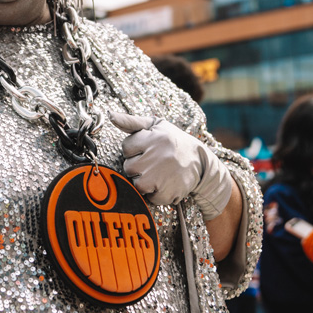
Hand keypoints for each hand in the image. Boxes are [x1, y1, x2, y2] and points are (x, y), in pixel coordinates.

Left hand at [109, 111, 231, 220]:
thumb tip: (110, 115)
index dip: (134, 150)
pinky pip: (150, 197)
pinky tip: (164, 184)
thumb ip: (131, 121)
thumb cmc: (174, 142)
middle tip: (153, 163)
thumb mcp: (157, 126)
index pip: (126, 147)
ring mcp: (163, 176)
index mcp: (154, 138)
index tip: (146, 149)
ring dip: (144, 181)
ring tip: (157, 174)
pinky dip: (155, 194)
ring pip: (137, 184)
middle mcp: (158, 156)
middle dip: (137, 166)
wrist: (202, 163)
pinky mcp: (168, 193)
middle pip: (129, 167)